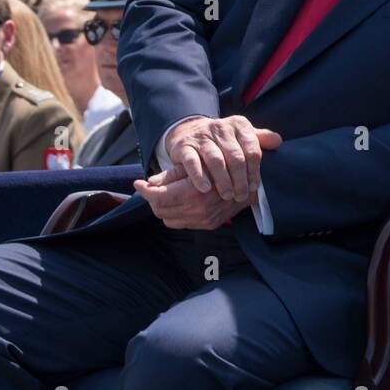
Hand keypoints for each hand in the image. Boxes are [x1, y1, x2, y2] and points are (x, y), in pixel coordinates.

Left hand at [135, 164, 253, 229]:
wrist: (252, 183)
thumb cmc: (223, 166)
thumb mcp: (196, 164)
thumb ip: (171, 175)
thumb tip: (149, 182)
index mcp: (194, 193)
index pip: (158, 197)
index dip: (145, 191)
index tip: (138, 182)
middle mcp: (198, 210)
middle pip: (160, 210)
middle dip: (152, 198)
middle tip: (149, 187)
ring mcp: (204, 220)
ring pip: (168, 219)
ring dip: (162, 207)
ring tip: (162, 194)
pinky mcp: (210, 225)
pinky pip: (181, 223)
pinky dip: (174, 213)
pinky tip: (177, 202)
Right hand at [164, 115, 281, 201]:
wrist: (188, 132)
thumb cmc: (222, 140)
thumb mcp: (242, 136)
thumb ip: (260, 139)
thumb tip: (278, 141)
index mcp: (239, 125)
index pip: (252, 149)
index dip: (255, 170)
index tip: (254, 187)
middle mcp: (220, 128)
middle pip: (235, 156)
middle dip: (240, 179)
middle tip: (241, 196)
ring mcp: (201, 136)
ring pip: (215, 160)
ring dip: (223, 180)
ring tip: (227, 195)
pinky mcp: (184, 146)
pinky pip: (192, 162)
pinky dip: (199, 176)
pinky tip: (205, 189)